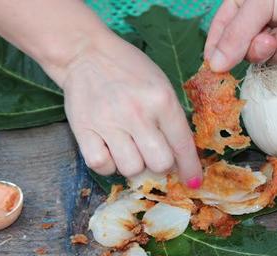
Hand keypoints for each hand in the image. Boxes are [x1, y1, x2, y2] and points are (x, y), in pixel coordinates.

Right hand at [59, 32, 202, 183]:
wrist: (86, 53)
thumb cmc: (129, 70)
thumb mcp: (160, 85)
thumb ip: (171, 118)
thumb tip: (179, 156)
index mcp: (161, 99)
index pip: (182, 145)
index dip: (190, 168)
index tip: (193, 181)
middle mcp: (137, 113)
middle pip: (159, 163)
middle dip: (161, 166)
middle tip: (154, 156)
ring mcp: (108, 122)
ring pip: (131, 169)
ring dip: (134, 165)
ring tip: (130, 150)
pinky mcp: (83, 129)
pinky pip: (101, 165)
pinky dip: (108, 165)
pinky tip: (110, 152)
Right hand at [204, 0, 276, 70]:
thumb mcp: (259, 3)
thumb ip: (235, 36)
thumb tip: (214, 65)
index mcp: (244, 7)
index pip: (220, 35)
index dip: (217, 54)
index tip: (215, 70)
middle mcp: (262, 22)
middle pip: (249, 53)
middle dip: (261, 48)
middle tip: (269, 39)